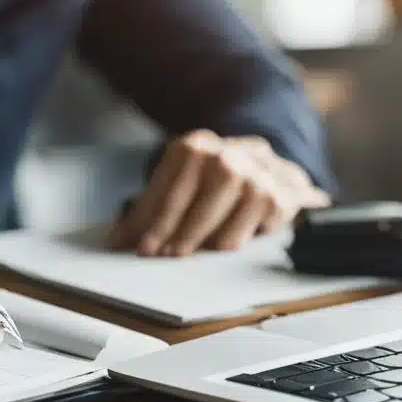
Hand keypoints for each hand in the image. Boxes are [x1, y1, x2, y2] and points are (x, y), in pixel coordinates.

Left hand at [109, 130, 329, 256]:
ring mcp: (259, 169)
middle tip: (165, 255)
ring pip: (235, 206)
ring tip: (199, 252)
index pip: (170, 185)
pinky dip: (245, 233)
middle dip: (180, 230)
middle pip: (201, 193)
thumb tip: (117, 241)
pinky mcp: (285, 189)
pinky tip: (233, 238)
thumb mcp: (181, 188)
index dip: (153, 220)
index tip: (139, 247)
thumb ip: (149, 212)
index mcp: (195, 146)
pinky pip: (264, 218)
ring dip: (214, 236)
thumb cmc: (214, 184)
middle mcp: (228, 151)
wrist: (272, 170)